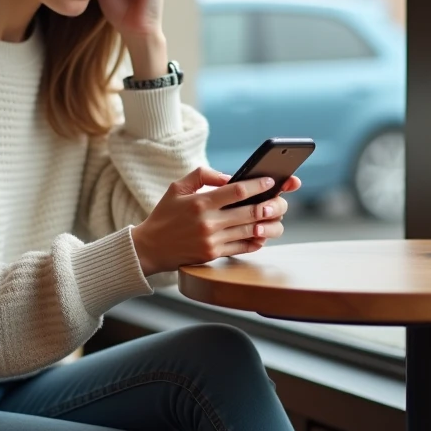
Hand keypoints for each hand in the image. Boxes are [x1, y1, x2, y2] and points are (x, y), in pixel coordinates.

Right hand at [131, 167, 303, 275]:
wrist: (150, 247)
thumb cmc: (165, 214)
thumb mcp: (177, 187)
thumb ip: (202, 175)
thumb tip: (229, 177)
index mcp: (200, 202)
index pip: (237, 191)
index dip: (258, 185)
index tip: (271, 181)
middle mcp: (208, 222)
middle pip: (250, 212)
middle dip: (270, 204)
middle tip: (280, 199)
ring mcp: (212, 241)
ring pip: (250, 231)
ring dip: (267, 223)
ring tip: (275, 215)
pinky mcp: (213, 255)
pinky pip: (243, 247)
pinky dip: (257, 240)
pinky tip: (262, 232)